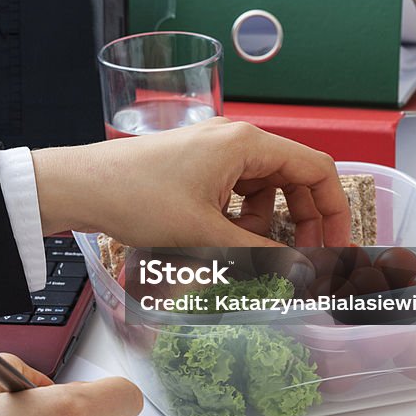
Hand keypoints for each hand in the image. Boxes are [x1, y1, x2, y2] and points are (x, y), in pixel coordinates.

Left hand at [31, 118, 350, 246]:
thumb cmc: (137, 199)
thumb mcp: (205, 235)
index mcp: (246, 143)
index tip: (335, 251)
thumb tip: (304, 276)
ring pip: (262, 190)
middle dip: (299, 223)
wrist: (81, 187)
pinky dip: (235, 219)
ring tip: (238, 252)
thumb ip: (261, 256)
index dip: (333, 212)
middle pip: (292, 180)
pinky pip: (233, 193)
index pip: (316, 170)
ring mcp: (212, 151)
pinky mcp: (193, 166)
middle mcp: (234, 140)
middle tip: (297, 262)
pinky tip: (215, 241)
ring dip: (262, 225)